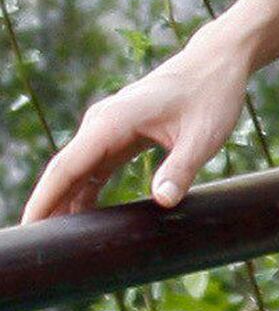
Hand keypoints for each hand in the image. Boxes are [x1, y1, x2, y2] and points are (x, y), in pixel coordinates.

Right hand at [19, 27, 252, 222]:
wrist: (218, 63)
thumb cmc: (212, 95)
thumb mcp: (203, 135)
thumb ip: (181, 168)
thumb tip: (163, 201)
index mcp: (113, 121)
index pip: (67, 166)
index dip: (45, 199)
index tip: (28, 228)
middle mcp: (102, 123)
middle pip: (65, 171)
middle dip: (48, 207)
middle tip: (41, 247)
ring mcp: (109, 127)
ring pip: (77, 171)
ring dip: (65, 202)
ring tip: (58, 242)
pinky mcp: (120, 133)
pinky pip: (94, 167)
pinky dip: (85, 191)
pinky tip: (81, 218)